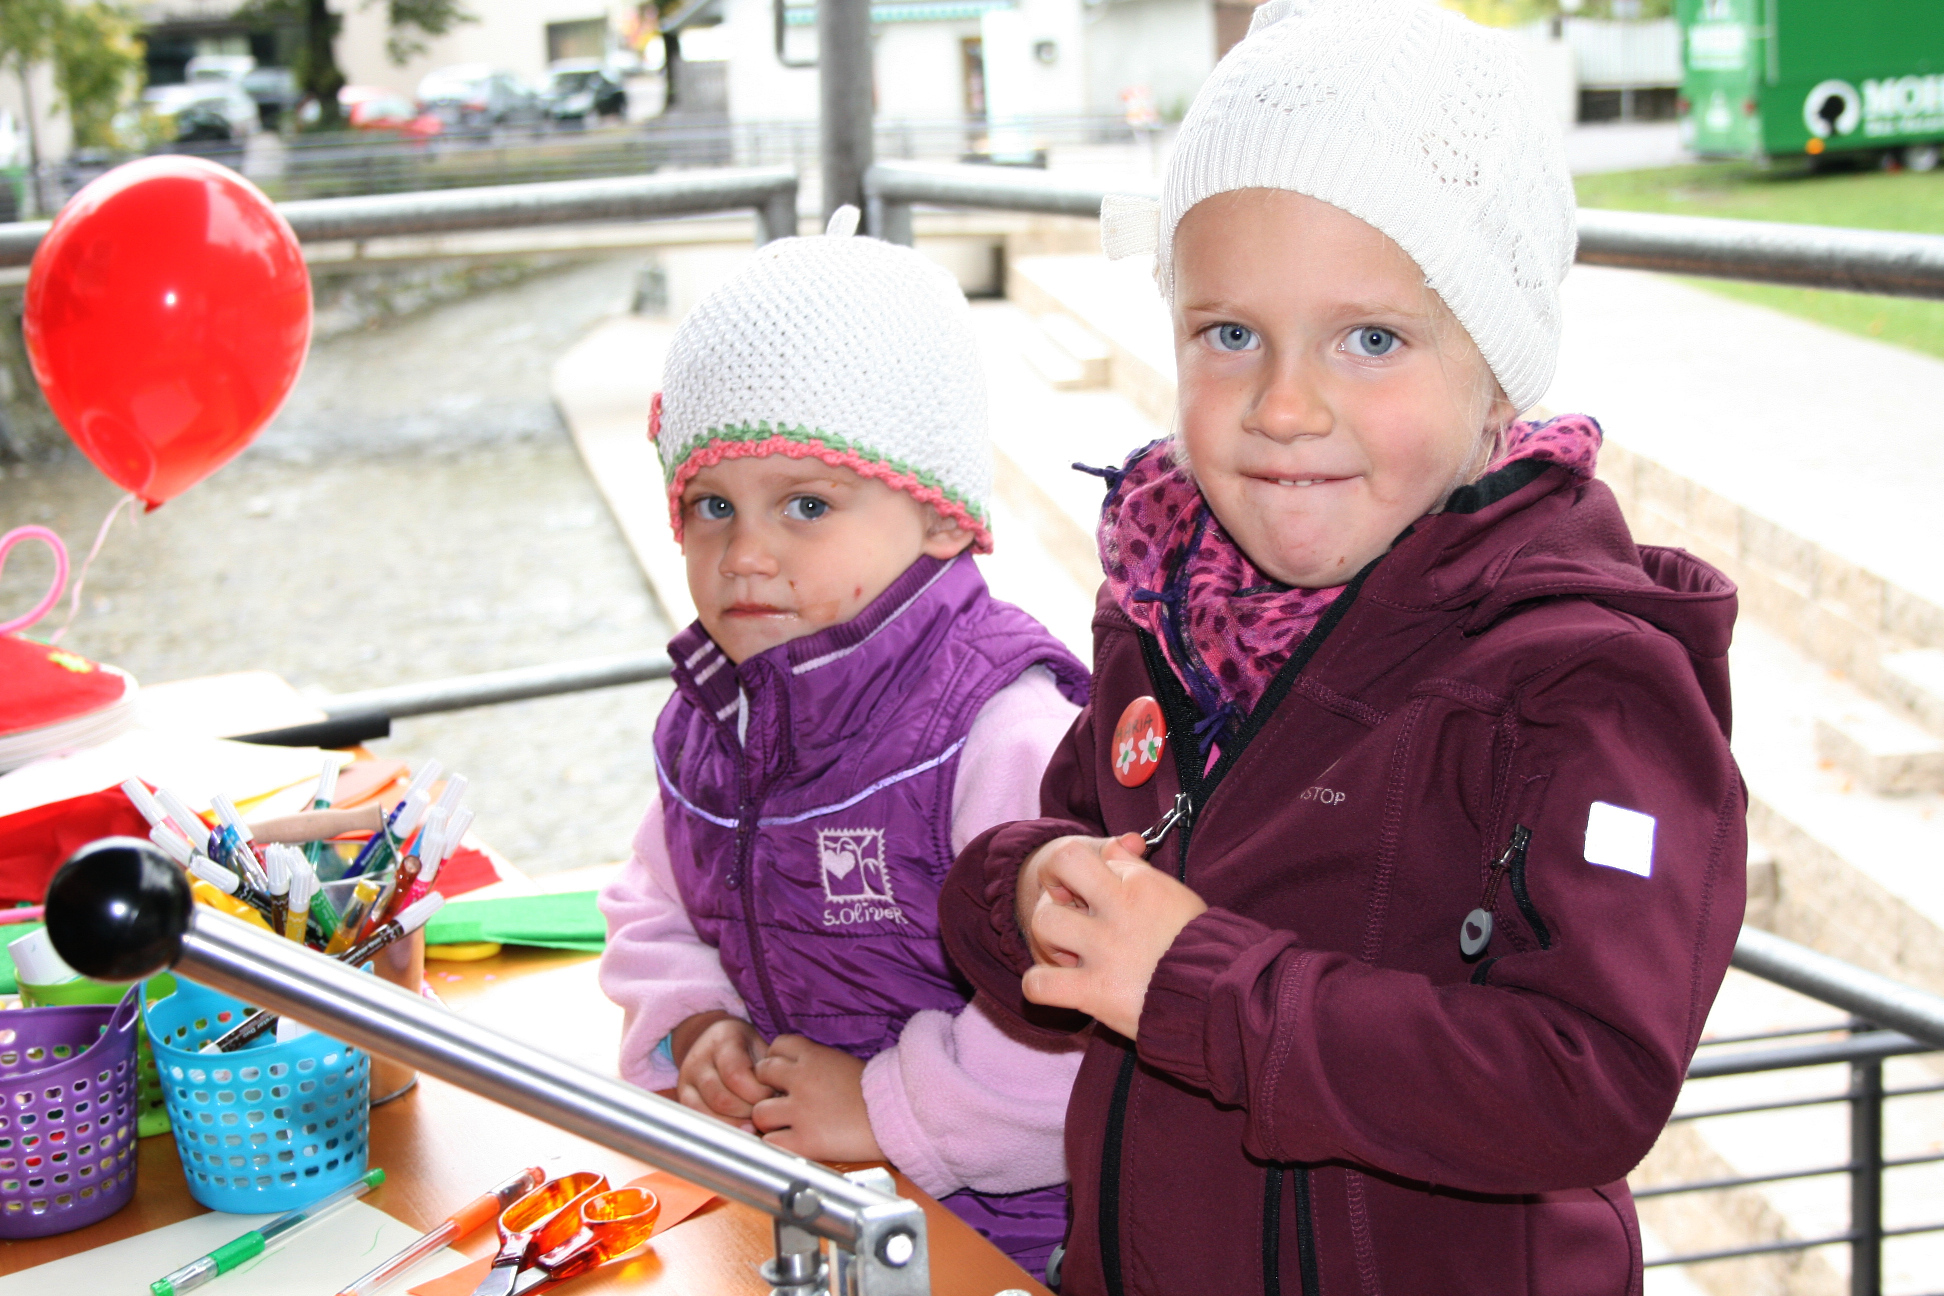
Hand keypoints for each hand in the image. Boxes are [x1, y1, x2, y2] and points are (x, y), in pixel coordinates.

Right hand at [673, 1011, 773, 1125]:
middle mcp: (699, 1059)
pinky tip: (738, 1131)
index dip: (758, 1092)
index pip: (736, 1074)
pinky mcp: (682, 1098)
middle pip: (721, 1099)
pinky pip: (698, 1121)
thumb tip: (784, 1101)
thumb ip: (771, 1070)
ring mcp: (687, 1079)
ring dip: (735, 1125)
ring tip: (755, 1126)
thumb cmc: (748, 1049)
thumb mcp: (761, 1047)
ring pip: (707, 1114)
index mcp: (723, 1040)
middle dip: (748, 1113)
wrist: (715, 1040)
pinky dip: (720, 1129)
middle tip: (767, 1115)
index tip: (774, 1095)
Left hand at [751, 1035, 884, 1161]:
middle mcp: (801, 1079)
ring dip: (768, 1119)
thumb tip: (801, 1071)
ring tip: (782, 1125)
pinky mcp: (805, 1141)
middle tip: (779, 1098)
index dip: (776, 1058)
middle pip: (761, 1073)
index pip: (777, 1045)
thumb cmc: (880, 1092)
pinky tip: (788, 1144)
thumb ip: (819, 1064)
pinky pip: (771, 1143)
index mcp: (814, 1056)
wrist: (898, 1116)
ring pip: (759, 1112)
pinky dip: (776, 1145)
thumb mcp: (846, 1064)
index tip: (783, 1072)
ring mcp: (800, 1111)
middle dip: (766, 1086)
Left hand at [1021, 834, 1207, 1038]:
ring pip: (1044, 921)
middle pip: (1061, 864)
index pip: (1096, 855)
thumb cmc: (1203, 950)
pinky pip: (1039, 982)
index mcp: (1144, 884)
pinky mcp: (1096, 992)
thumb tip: (1121, 841)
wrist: (1223, 1003)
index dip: (1091, 874)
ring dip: (1048, 938)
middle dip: (1053, 883)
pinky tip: (1058, 986)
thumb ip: (1141, 869)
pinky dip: (1039, 985)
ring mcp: (1106, 951)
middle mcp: (1122, 909)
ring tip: (1070, 955)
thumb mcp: (1177, 898)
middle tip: (1067, 909)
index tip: (1098, 894)